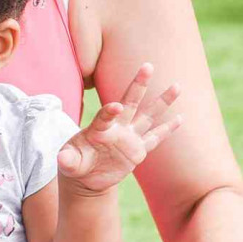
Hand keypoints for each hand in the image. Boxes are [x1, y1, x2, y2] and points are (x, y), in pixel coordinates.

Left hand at [56, 63, 180, 195]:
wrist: (87, 176)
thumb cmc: (76, 163)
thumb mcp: (69, 162)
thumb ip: (67, 159)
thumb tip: (62, 159)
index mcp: (98, 128)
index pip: (105, 116)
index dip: (109, 111)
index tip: (115, 107)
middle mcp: (117, 128)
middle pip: (130, 103)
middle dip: (139, 85)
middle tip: (147, 65)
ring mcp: (129, 137)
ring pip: (148, 116)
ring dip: (162, 101)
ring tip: (177, 86)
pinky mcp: (138, 150)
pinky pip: (155, 138)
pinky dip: (168, 129)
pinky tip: (180, 118)